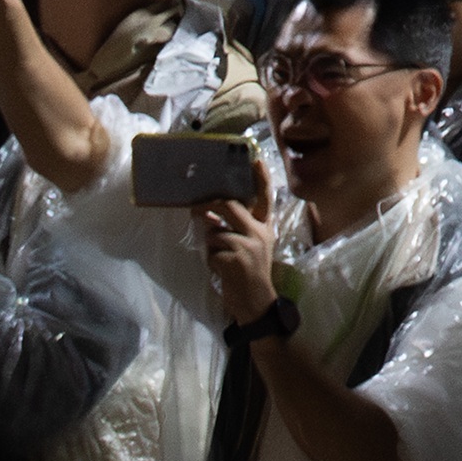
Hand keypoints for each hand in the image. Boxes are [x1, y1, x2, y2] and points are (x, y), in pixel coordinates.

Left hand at [194, 182, 282, 329]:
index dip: (261, 179)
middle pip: (230, 207)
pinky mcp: (236, 259)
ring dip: (211, 246)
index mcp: (265, 227)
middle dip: (209, 205)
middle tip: (195, 206)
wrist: (256, 300)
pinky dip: (211, 260)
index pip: (265, 198)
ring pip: (215, 232)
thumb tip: (207, 214)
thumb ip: (235, 228)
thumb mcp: (251, 246)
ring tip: (220, 259)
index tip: (256, 160)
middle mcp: (259, 232)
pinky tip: (221, 270)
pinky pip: (211, 251)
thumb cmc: (250, 271)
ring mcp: (248, 245)